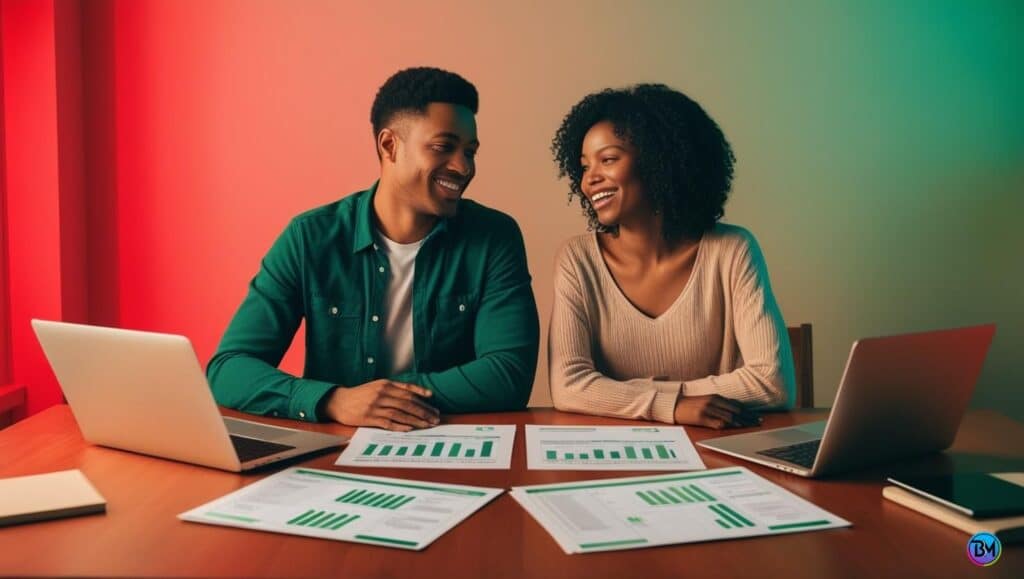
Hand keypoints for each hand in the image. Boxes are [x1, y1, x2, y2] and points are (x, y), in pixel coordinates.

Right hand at [323, 380, 439, 430]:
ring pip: (401, 414)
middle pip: (408, 403)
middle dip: (424, 411)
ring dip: (416, 420)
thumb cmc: (360, 394)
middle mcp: (382, 394)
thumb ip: (394, 389)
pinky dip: (400, 426)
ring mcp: (376, 407)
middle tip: (435, 417)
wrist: (339, 401)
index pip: (408, 390)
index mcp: (385, 384)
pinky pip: (389, 423)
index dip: (422, 396)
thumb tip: (414, 395)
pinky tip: (410, 429)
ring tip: (428, 424)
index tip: (433, 402)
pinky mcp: (370, 418)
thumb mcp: (377, 386)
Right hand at [673, 394, 761, 428]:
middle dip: (748, 417)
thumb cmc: (691, 405)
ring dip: (741, 422)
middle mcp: (713, 402)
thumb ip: (719, 405)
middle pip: (735, 410)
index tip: (756, 416)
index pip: (736, 404)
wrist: (674, 405)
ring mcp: (707, 409)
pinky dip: (727, 425)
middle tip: (758, 422)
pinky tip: (734, 428)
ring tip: (750, 426)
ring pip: (729, 416)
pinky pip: (717, 423)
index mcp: (715, 397)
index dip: (747, 411)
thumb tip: (734, 412)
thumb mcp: (706, 401)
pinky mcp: (701, 417)